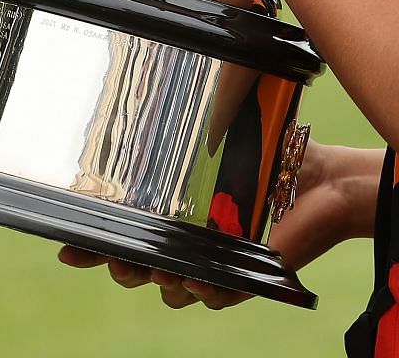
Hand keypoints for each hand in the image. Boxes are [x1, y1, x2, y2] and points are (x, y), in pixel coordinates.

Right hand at [56, 142, 381, 309]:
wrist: (330, 179)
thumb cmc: (277, 153)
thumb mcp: (224, 134)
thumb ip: (190, 125)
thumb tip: (149, 101)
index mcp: (178, 211)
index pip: (125, 234)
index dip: (92, 245)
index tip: (68, 249)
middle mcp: (190, 241)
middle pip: (135, 269)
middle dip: (120, 264)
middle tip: (119, 252)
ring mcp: (215, 263)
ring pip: (168, 286)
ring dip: (158, 276)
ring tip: (160, 261)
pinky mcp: (245, 278)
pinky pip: (212, 297)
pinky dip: (201, 289)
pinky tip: (195, 276)